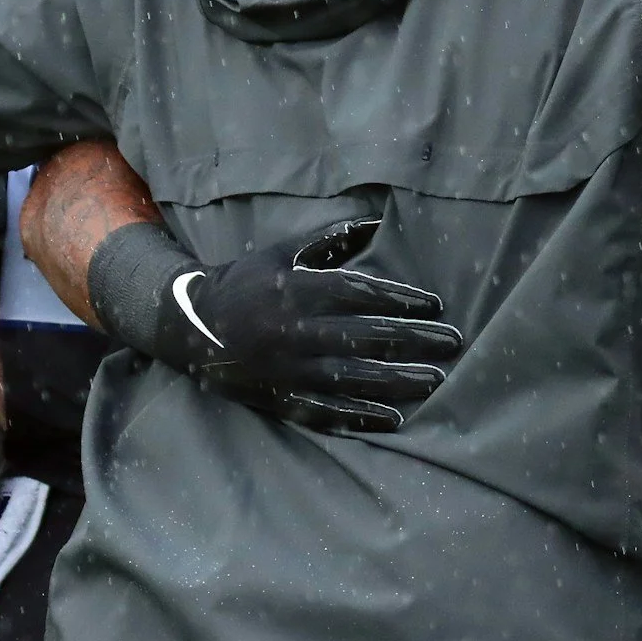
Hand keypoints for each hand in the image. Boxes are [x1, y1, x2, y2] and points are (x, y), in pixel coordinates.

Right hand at [148, 219, 461, 433]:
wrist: (188, 327)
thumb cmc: (245, 282)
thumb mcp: (281, 252)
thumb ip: (330, 238)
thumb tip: (379, 221)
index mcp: (296, 291)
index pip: (359, 295)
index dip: (401, 300)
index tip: (437, 305)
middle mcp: (293, 331)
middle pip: (364, 338)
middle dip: (414, 341)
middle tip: (453, 343)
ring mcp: (286, 369)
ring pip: (351, 378)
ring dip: (397, 381)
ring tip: (436, 380)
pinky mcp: (278, 398)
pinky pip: (323, 412)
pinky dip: (359, 417)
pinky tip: (393, 419)